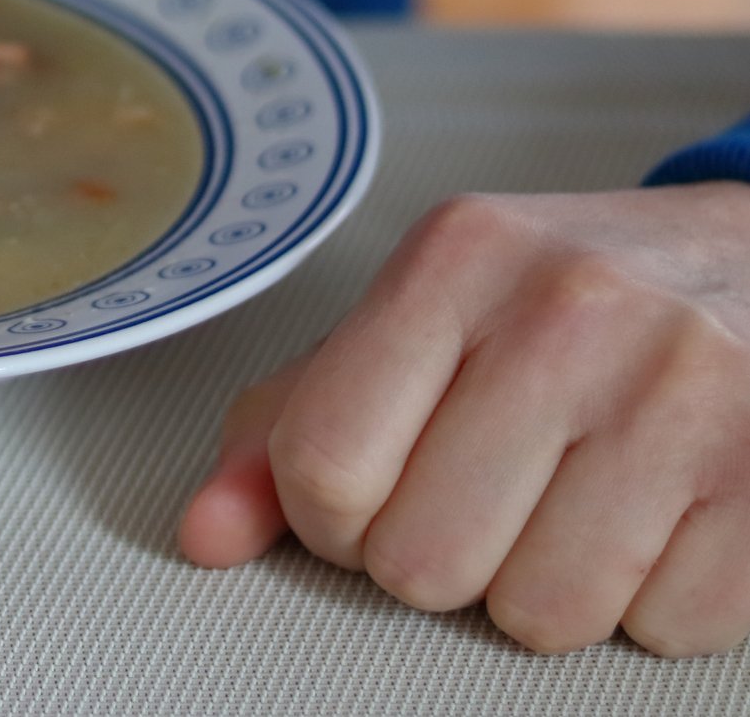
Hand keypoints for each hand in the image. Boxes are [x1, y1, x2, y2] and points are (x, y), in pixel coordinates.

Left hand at [180, 187, 749, 656]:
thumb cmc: (567, 301)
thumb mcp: (421, 319)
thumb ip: (294, 420)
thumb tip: (204, 533)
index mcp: (456, 260)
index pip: (322, 461)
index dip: (327, 518)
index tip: (368, 495)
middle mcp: (571, 312)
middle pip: (420, 560)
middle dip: (437, 558)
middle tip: (487, 494)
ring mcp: (686, 392)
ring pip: (540, 614)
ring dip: (543, 588)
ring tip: (577, 500)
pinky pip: (662, 631)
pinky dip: (651, 603)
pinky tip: (658, 516)